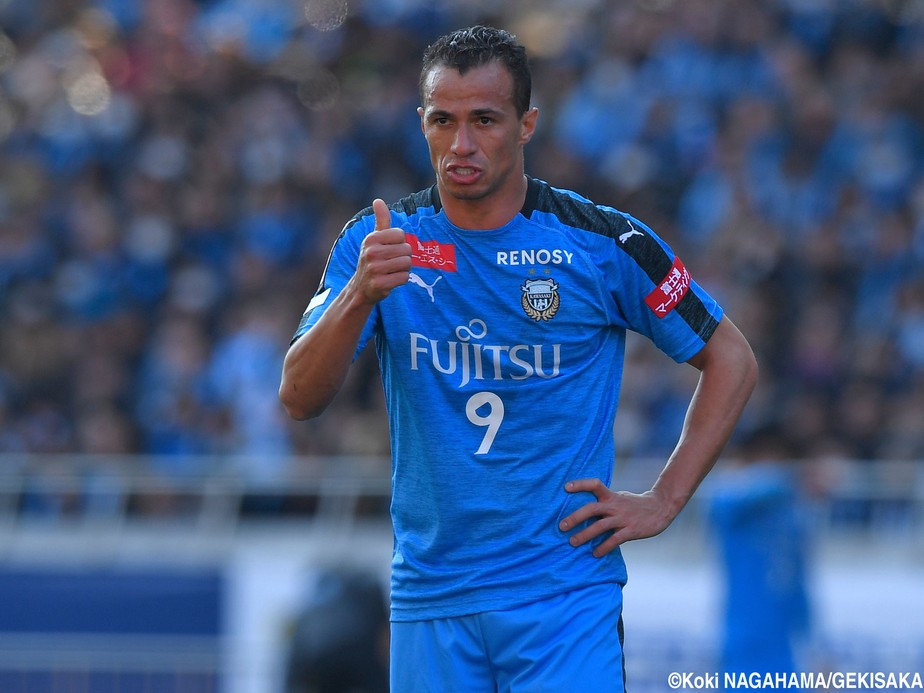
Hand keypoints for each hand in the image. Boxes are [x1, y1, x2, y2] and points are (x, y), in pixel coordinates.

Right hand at [354, 198, 411, 302]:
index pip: (401, 234)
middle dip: (404, 257)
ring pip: (407, 263)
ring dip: (404, 268)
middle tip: (391, 262)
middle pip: (406, 249)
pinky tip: (391, 280)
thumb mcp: (374, 239)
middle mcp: (371, 252)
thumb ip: (381, 220)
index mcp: (371, 238)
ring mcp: (375, 269)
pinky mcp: (380, 284)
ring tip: (391, 270)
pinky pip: (405, 277)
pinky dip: (401, 279)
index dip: (400, 243)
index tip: (389, 249)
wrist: (361, 287)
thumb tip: (378, 200)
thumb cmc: (372, 259)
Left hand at [558, 479, 675, 557]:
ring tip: (573, 542)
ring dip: (585, 535)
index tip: (565, 487)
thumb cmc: (635, 504)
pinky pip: (614, 540)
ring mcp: (623, 518)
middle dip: (575, 517)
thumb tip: (586, 509)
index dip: (580, 484)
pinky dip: (603, 547)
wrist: (661, 508)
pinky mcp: (631, 530)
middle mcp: (615, 505)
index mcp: (611, 496)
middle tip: (561, 526)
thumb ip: (605, 502)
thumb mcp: (620, 497)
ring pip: (600, 526)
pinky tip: (595, 553)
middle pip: (592, 508)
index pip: (595, 484)